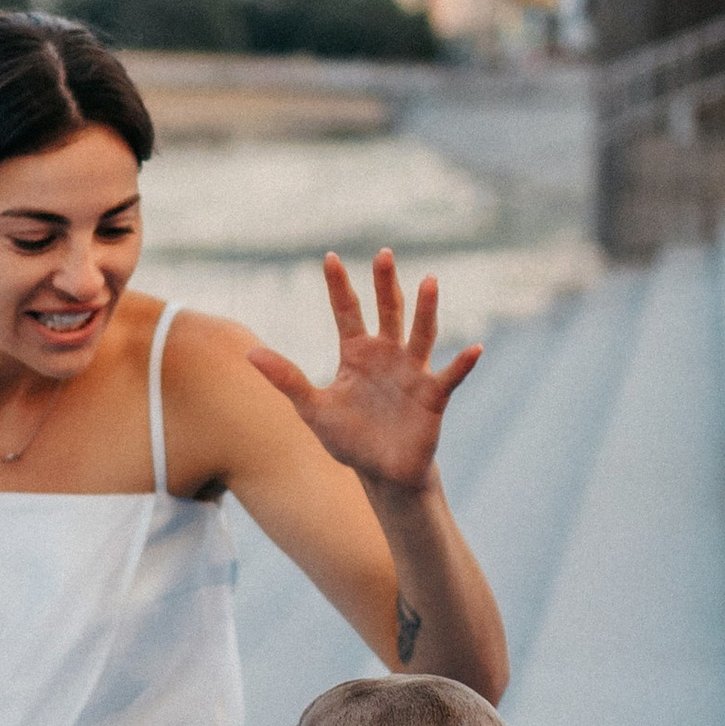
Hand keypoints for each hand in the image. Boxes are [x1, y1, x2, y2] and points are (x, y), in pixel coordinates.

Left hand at [248, 247, 480, 496]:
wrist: (380, 472)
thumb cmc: (349, 438)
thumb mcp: (312, 408)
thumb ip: (286, 379)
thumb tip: (249, 353)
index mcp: (357, 354)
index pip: (347, 312)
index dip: (339, 286)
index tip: (329, 257)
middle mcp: (388, 355)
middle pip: (388, 311)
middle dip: (385, 284)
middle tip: (384, 253)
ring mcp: (413, 373)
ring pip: (421, 334)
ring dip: (426, 309)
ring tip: (429, 281)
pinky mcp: (433, 396)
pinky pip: (450, 376)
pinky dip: (462, 364)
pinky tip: (475, 349)